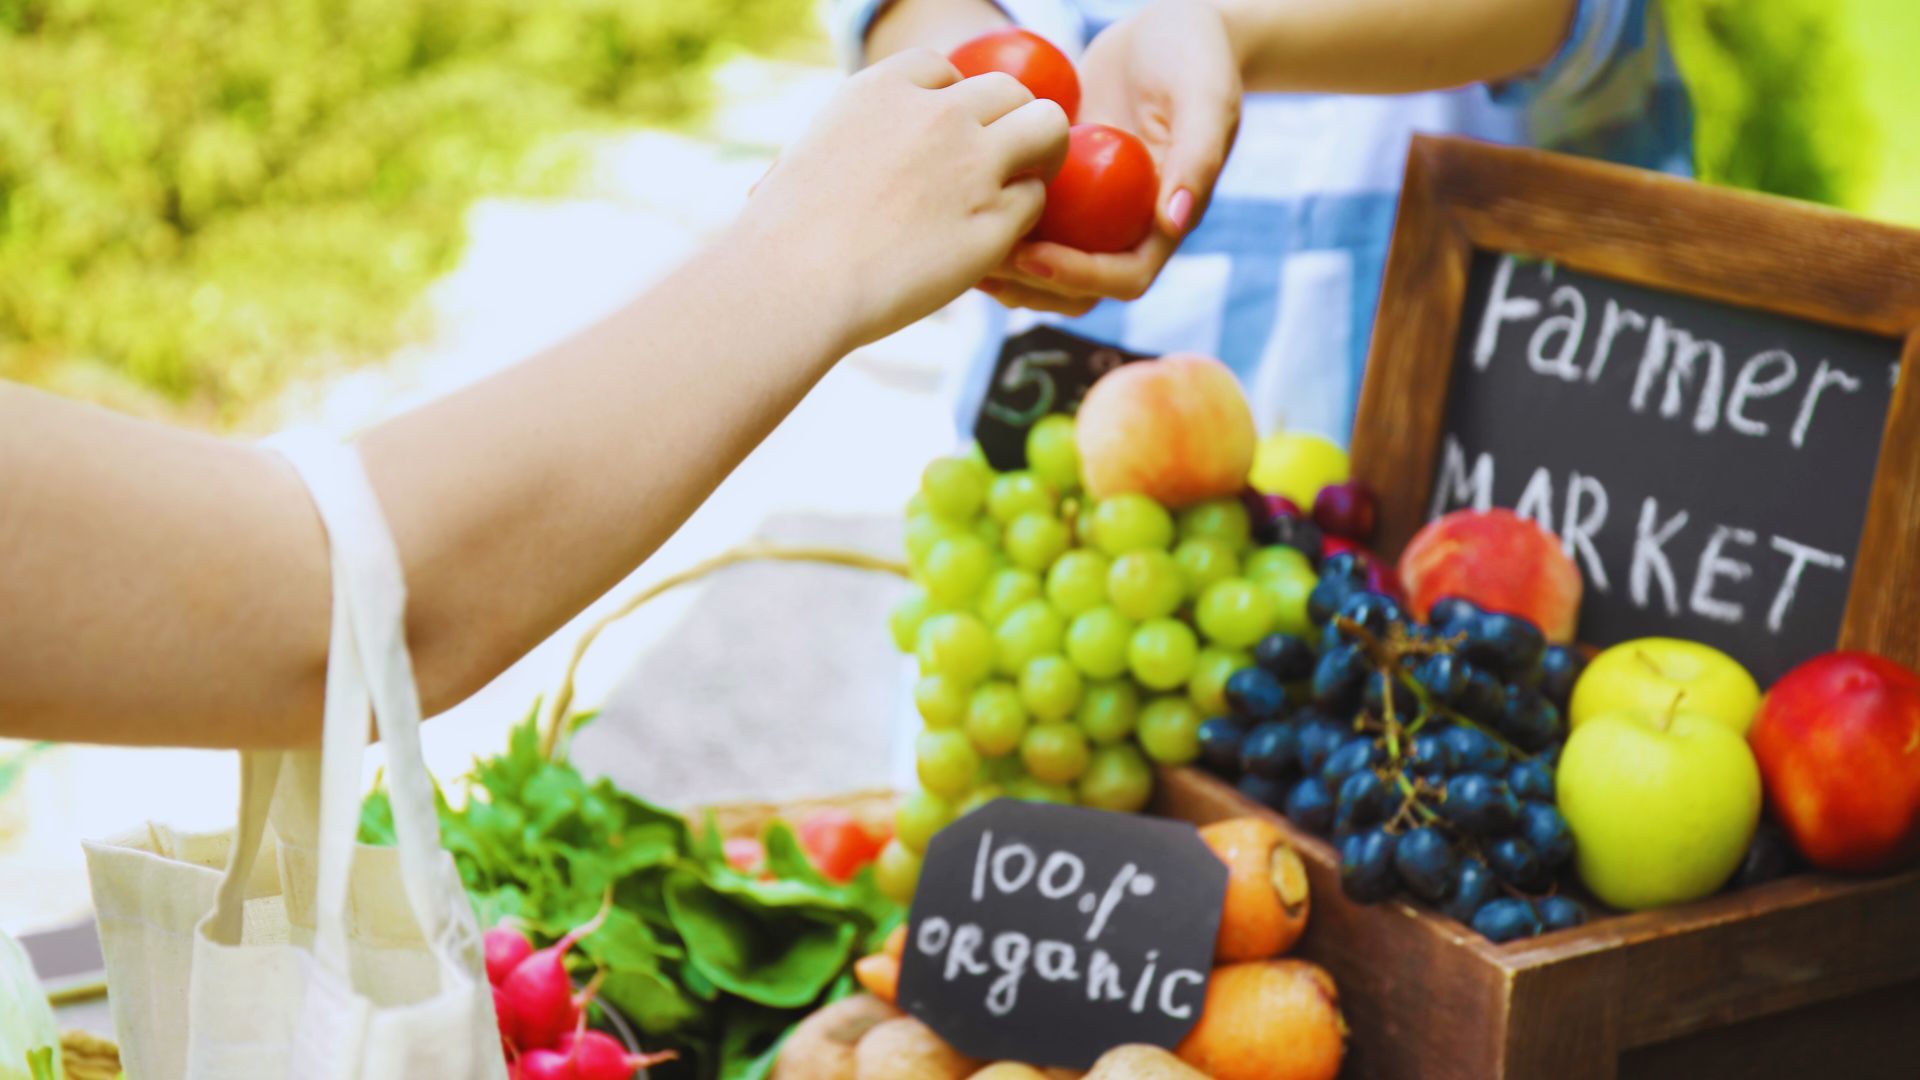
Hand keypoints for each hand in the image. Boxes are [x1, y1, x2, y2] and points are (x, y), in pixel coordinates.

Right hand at [740, 49, 1068, 349]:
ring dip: (1040, 156)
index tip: (943, 136)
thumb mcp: (808, 153)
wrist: (794, 281)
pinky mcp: (994, 221)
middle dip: (1010, 121)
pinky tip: (995, 241)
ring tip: (1021, 188)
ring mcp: (973, 165)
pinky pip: (1034, 201)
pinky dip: (1021, 218)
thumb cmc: (783, 234)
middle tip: (1001, 161)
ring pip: (1047, 128)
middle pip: (1009, 90)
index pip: (945, 69)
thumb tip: (855, 155)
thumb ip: (852, 139)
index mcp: (886, 89)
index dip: (952, 103)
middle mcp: (938, 115)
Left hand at [978, 0, 1241, 315]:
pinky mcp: (1062, 185)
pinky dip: (993, 223)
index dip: (1079, 278)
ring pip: (1045, 265)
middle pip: (1078, 289)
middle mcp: (1125, 225)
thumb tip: (1172, 221)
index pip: (1126, 278)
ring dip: (1006, 270)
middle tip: (984, 262)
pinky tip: (957, 207)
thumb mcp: (1204, 96)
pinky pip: (1025, 221)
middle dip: (1031, 286)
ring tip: (960, 249)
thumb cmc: (1194, 55)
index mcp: (1164, 220)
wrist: (1168, 26)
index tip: (1033, 256)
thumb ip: (1199, 155)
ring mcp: (1090, 210)